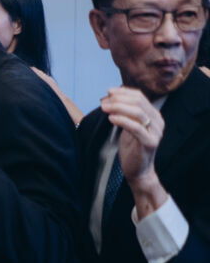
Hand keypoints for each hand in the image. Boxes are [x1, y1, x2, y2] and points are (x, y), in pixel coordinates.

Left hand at [100, 86, 167, 217]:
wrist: (138, 170)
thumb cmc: (131, 147)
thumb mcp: (127, 126)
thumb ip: (124, 112)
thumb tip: (110, 95)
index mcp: (154, 115)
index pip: (140, 97)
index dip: (123, 92)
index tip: (108, 92)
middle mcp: (158, 122)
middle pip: (139, 103)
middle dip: (119, 99)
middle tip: (104, 102)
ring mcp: (156, 132)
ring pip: (138, 113)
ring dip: (119, 108)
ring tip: (104, 108)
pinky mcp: (150, 143)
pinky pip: (136, 128)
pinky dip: (122, 121)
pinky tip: (111, 119)